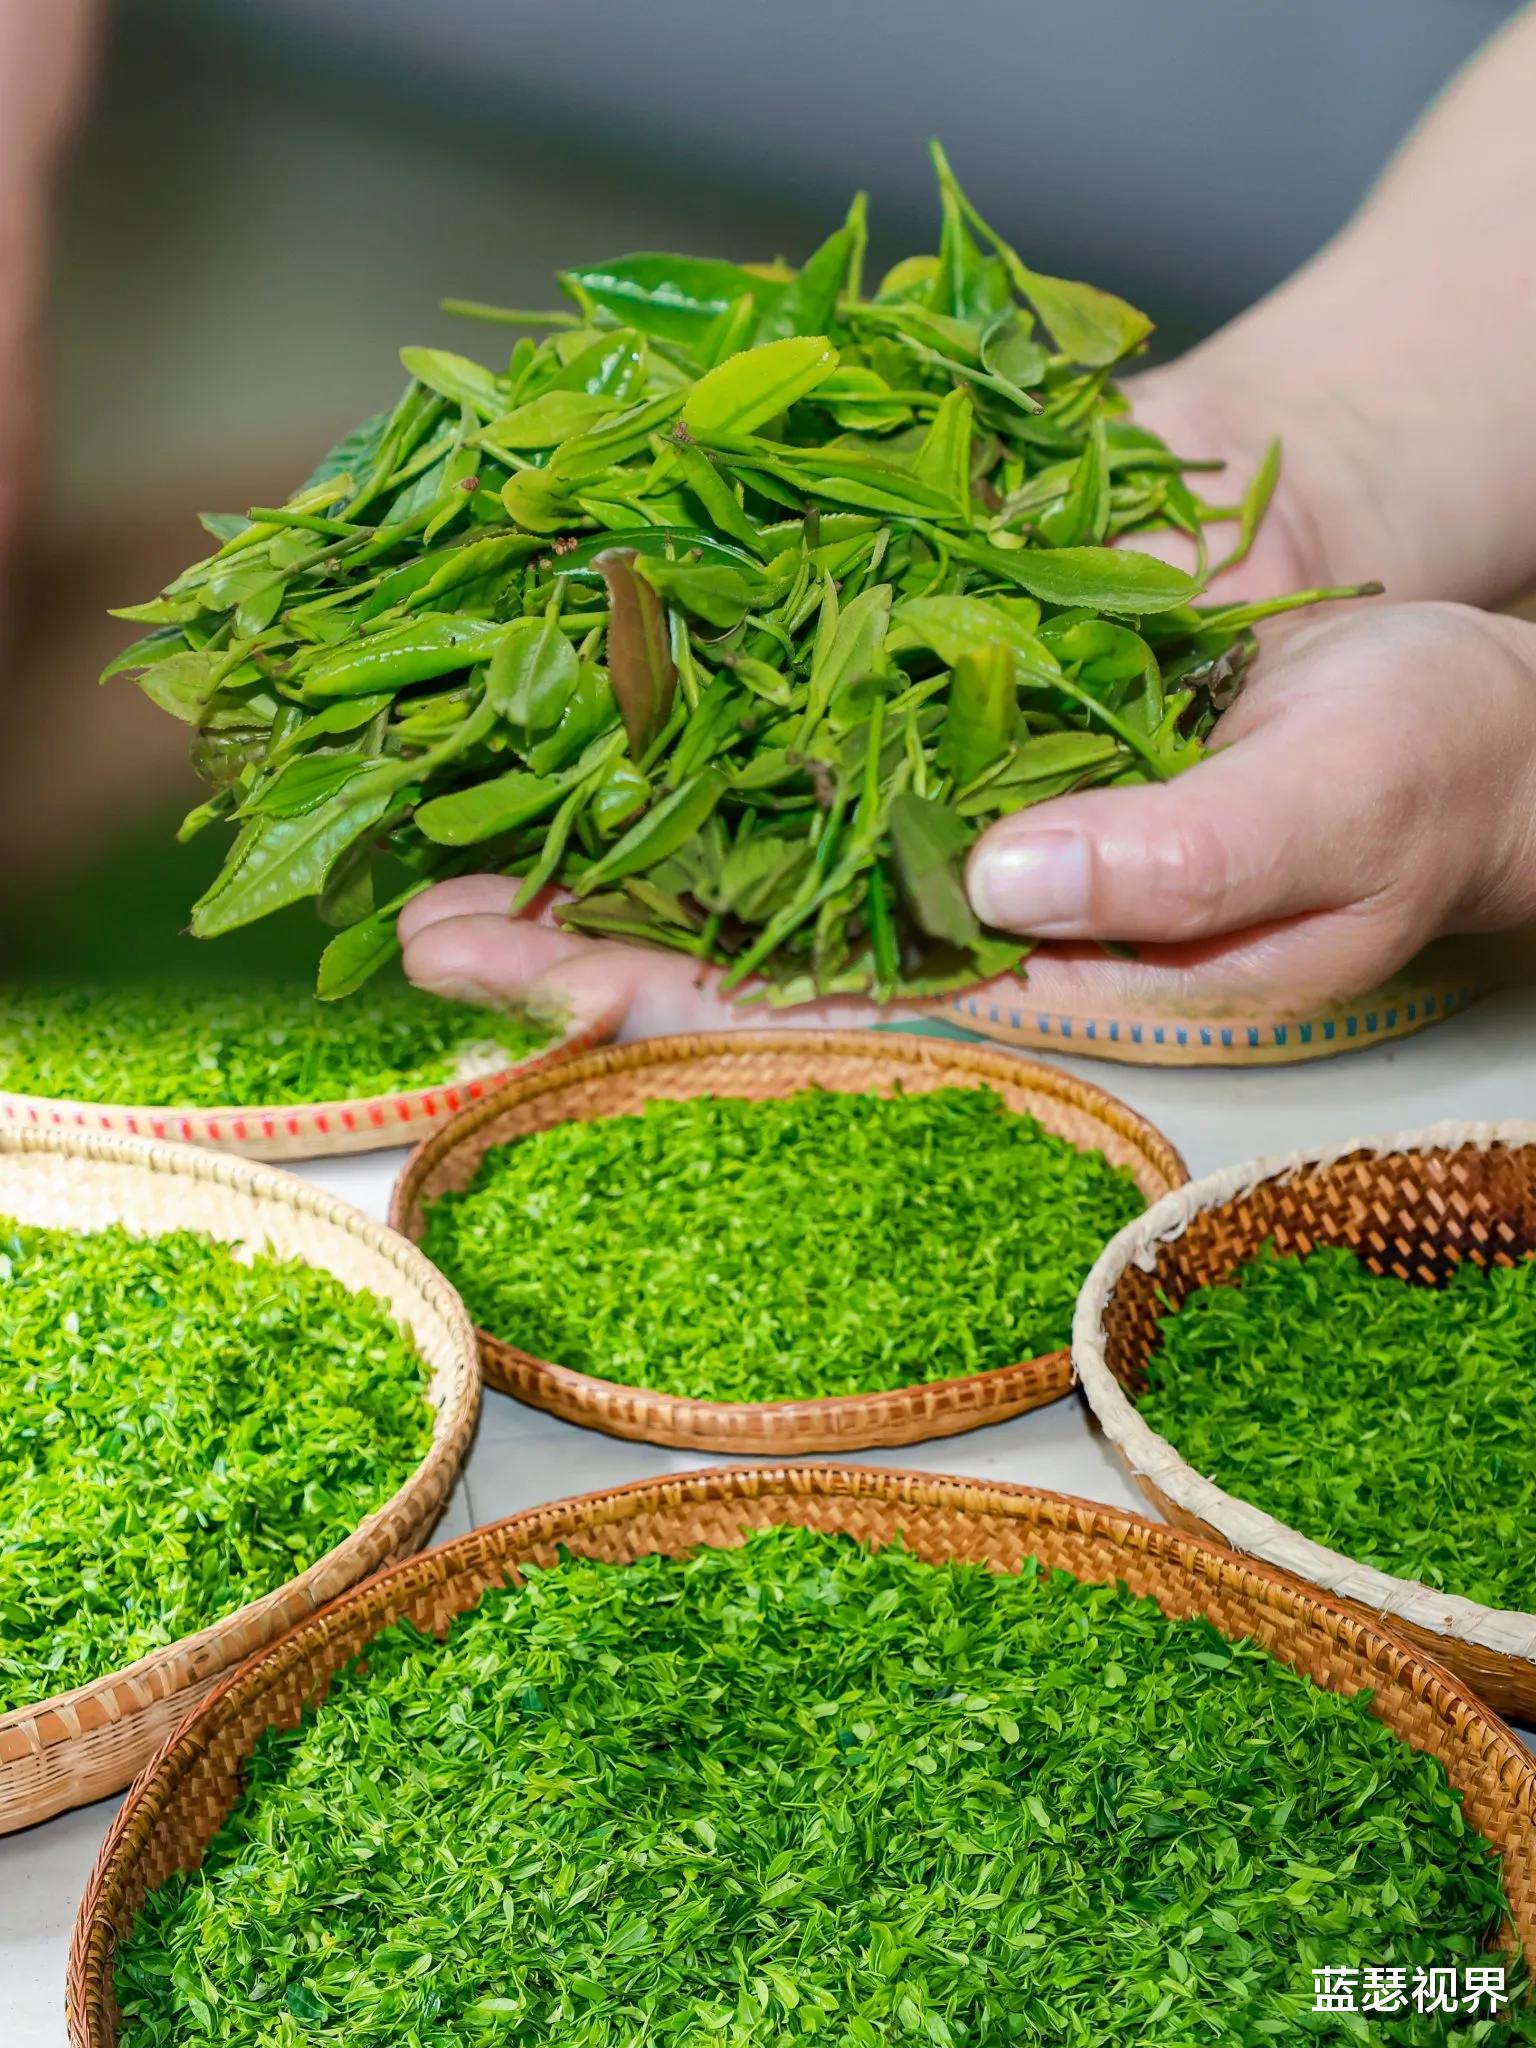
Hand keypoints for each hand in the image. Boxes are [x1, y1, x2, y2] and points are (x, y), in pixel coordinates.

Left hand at [404, 603, 1535, 1033]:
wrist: (1457, 715)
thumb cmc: (1426, 772)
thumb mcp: (1339, 808)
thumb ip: (1185, 858)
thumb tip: (1008, 876)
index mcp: (1057, 986)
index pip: (824, 1019)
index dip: (665, 1008)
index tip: (518, 987)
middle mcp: (985, 931)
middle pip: (750, 958)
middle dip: (585, 949)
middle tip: (417, 932)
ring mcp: (967, 849)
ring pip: (757, 869)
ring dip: (609, 860)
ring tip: (451, 851)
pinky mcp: (973, 761)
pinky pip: (811, 767)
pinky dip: (699, 759)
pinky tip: (598, 742)